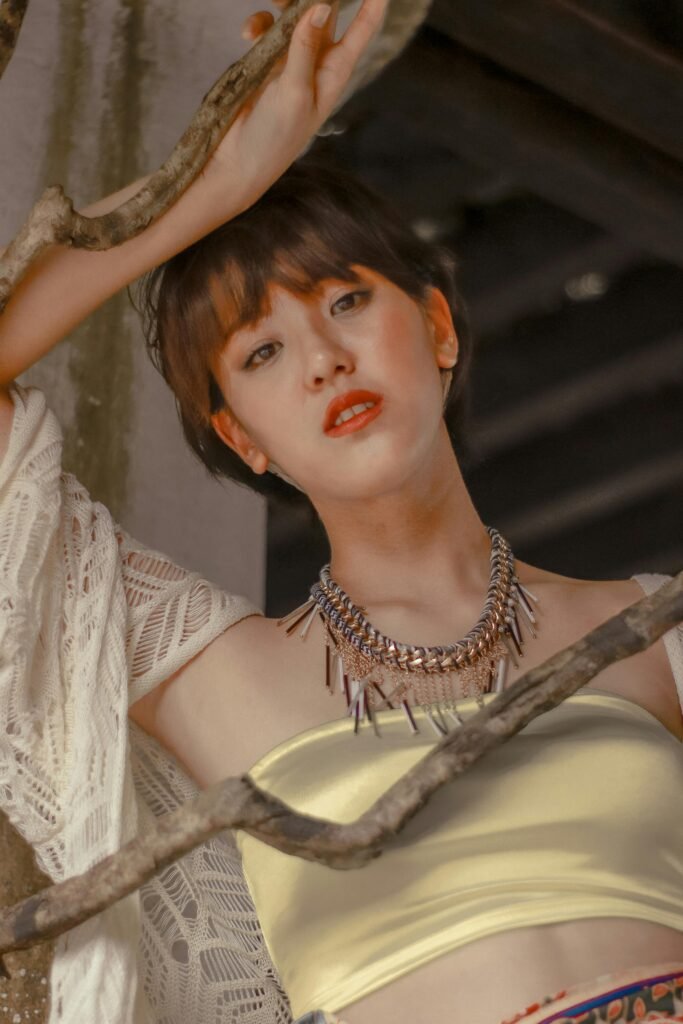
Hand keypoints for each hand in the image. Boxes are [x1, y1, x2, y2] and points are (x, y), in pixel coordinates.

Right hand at [205, 0, 387, 205]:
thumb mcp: (294, 92)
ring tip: (268, 4)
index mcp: (334, 72)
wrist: (239, 162)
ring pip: (294, 16)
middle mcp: (317, 64)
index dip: (373, 3)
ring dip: (281, 5)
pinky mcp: (266, 64)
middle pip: (325, 12)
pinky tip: (247, 34)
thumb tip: (320, 7)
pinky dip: (259, 25)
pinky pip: (267, 31)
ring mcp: (291, 62)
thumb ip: (304, 47)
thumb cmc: (274, 137)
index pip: (362, 29)